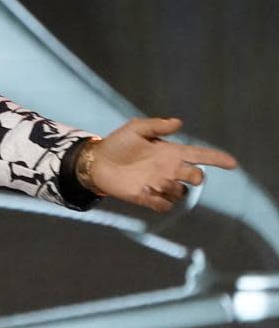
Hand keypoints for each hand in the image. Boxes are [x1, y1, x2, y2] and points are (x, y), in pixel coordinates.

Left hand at [89, 117, 237, 211]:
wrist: (96, 161)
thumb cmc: (117, 143)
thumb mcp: (135, 128)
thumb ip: (157, 125)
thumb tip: (179, 123)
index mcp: (170, 152)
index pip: (199, 155)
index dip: (216, 159)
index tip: (232, 163)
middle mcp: (168, 169)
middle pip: (196, 176)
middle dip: (195, 175)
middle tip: (180, 171)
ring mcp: (159, 184)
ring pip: (181, 193)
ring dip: (174, 188)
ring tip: (154, 181)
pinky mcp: (148, 197)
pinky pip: (164, 205)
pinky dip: (159, 200)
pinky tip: (144, 190)